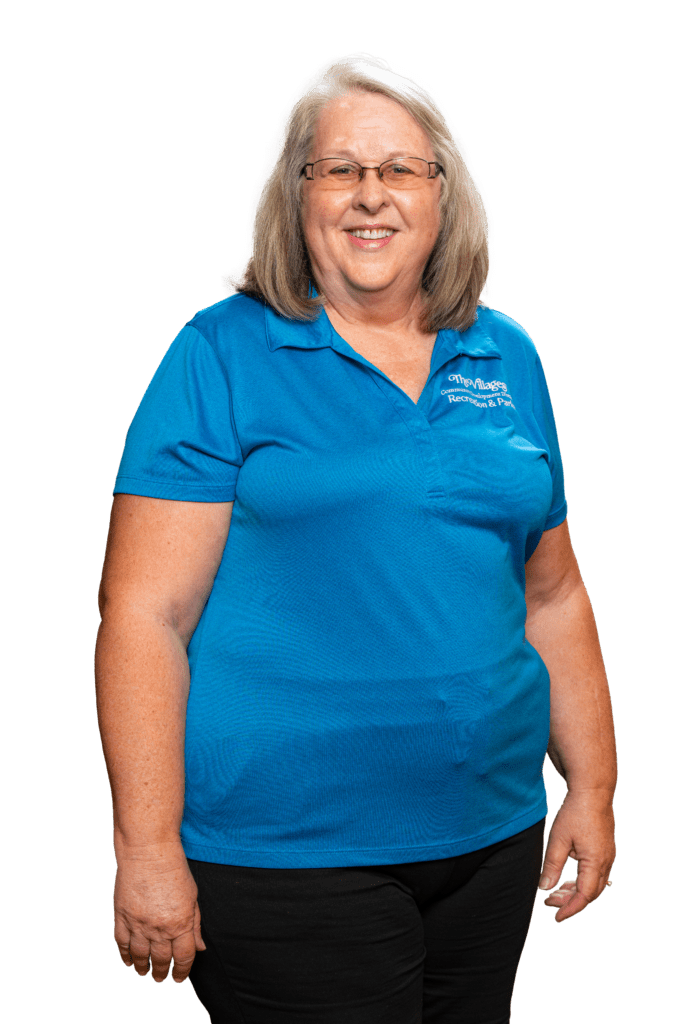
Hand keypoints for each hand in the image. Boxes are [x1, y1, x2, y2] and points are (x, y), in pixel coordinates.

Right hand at [112, 841, 206, 983]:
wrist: (148, 851)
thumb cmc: (174, 869)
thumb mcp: (193, 896)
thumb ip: (195, 924)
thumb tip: (199, 947)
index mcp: (180, 923)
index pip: (183, 957)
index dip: (182, 971)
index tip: (179, 978)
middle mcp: (159, 928)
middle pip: (160, 960)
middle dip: (161, 972)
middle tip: (160, 978)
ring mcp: (138, 923)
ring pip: (140, 956)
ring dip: (142, 967)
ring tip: (144, 973)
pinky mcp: (121, 916)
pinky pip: (122, 943)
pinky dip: (125, 955)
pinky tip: (129, 961)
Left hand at [538, 790, 615, 922]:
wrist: (593, 791)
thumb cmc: (575, 812)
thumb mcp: (558, 840)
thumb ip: (552, 866)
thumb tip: (544, 889)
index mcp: (595, 863)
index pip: (584, 896)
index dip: (570, 908)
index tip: (556, 916)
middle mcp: (606, 862)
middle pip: (591, 893)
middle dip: (570, 901)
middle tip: (549, 902)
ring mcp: (608, 855)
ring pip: (595, 884)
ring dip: (576, 891)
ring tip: (556, 892)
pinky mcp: (606, 849)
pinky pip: (597, 873)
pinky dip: (583, 880)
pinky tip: (571, 879)